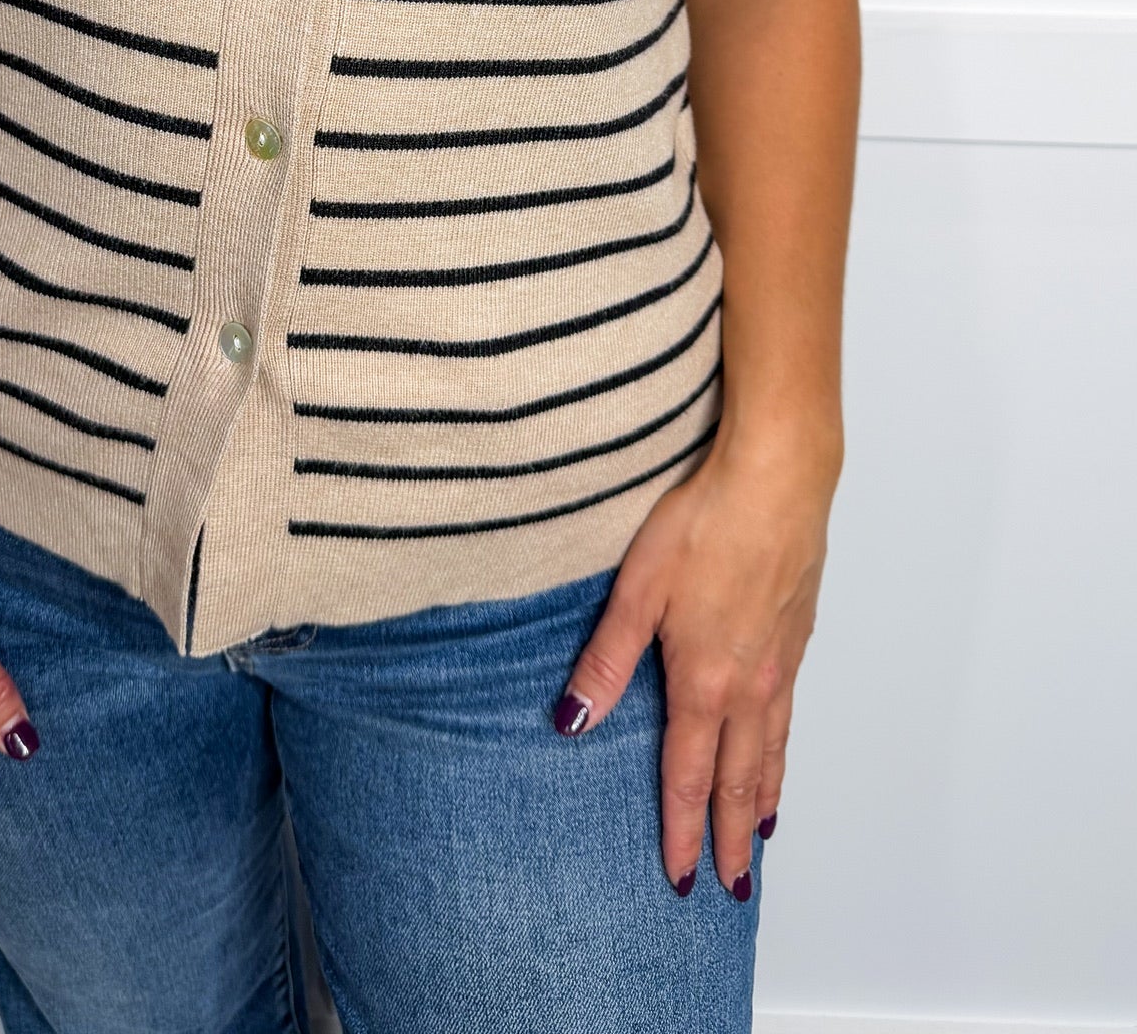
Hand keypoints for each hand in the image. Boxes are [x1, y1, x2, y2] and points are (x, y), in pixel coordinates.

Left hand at [554, 434, 836, 894]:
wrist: (779, 480)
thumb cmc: (706, 522)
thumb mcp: (638, 587)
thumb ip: (605, 659)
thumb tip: (571, 721)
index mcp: (703, 680)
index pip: (688, 775)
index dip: (683, 830)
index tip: (684, 877)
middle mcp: (749, 686)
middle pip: (740, 780)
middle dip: (732, 838)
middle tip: (730, 887)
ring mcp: (779, 664)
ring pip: (771, 753)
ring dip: (763, 803)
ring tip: (760, 842)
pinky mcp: (797, 637)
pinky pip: (789, 718)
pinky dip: (783, 755)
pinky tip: (778, 756)